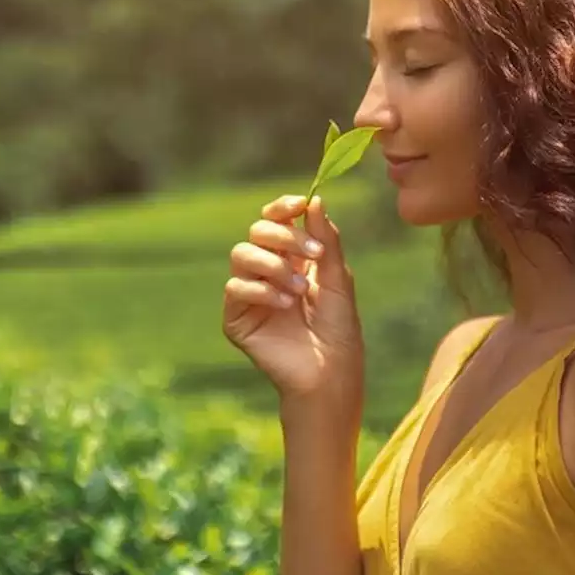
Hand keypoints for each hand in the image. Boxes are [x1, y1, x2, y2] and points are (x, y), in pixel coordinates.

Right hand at [223, 195, 363, 405]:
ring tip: (299, 289)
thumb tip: (316, 201)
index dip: (283, 208)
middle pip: (258, 231)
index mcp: (293, 259)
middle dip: (285, 235)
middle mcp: (268, 272)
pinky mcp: (237, 318)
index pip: (276, 220)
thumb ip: (327, 242)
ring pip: (241, 254)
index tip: (301, 203)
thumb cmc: (339, 330)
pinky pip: (235, 287)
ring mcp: (250, 294)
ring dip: (274, 264)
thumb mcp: (338, 280)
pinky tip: (284, 304)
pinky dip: (261, 290)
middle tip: (313, 254)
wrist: (330, 373)